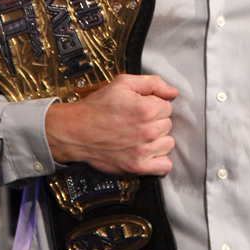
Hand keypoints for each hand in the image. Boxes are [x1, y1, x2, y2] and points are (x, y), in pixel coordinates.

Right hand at [45, 74, 178, 175]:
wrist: (76, 131)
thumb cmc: (98, 106)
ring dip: (159, 139)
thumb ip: (152, 83)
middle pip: (168, 124)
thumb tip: (173, 92)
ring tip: (141, 135)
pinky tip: (148, 152)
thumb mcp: (123, 83)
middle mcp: (147, 131)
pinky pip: (164, 166)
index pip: (168, 106)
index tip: (142, 107)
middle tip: (138, 120)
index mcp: (146, 109)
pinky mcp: (137, 167)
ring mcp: (143, 151)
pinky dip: (159, 160)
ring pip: (168, 143)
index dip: (155, 104)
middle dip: (156, 120)